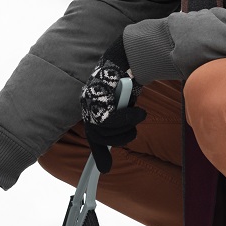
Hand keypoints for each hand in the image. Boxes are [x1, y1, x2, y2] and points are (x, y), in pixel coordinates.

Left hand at [80, 37, 145, 172]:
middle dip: (120, 138)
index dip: (99, 154)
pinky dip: (128, 118)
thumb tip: (126, 135)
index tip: (104, 169)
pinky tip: (138, 112)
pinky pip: (111, 119)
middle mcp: (87, 106)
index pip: (94, 136)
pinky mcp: (98, 96)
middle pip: (100, 137)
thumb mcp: (125, 107)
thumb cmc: (127, 81)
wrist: (129, 56)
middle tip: (133, 128)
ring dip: (127, 126)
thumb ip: (120, 124)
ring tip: (138, 114)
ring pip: (105, 130)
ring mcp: (91, 101)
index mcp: (92, 109)